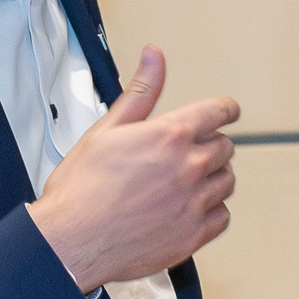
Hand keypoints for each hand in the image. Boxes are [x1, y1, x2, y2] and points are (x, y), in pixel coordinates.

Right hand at [29, 47, 240, 290]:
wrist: (71, 241)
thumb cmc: (81, 190)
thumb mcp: (106, 129)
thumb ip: (140, 91)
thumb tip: (154, 57)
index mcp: (170, 136)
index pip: (218, 112)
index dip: (224, 110)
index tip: (226, 112)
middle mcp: (189, 167)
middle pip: (225, 147)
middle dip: (210, 146)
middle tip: (188, 154)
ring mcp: (194, 203)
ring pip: (227, 182)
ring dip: (214, 178)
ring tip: (187, 183)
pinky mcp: (194, 235)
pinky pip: (222, 217)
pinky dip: (211, 212)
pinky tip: (189, 209)